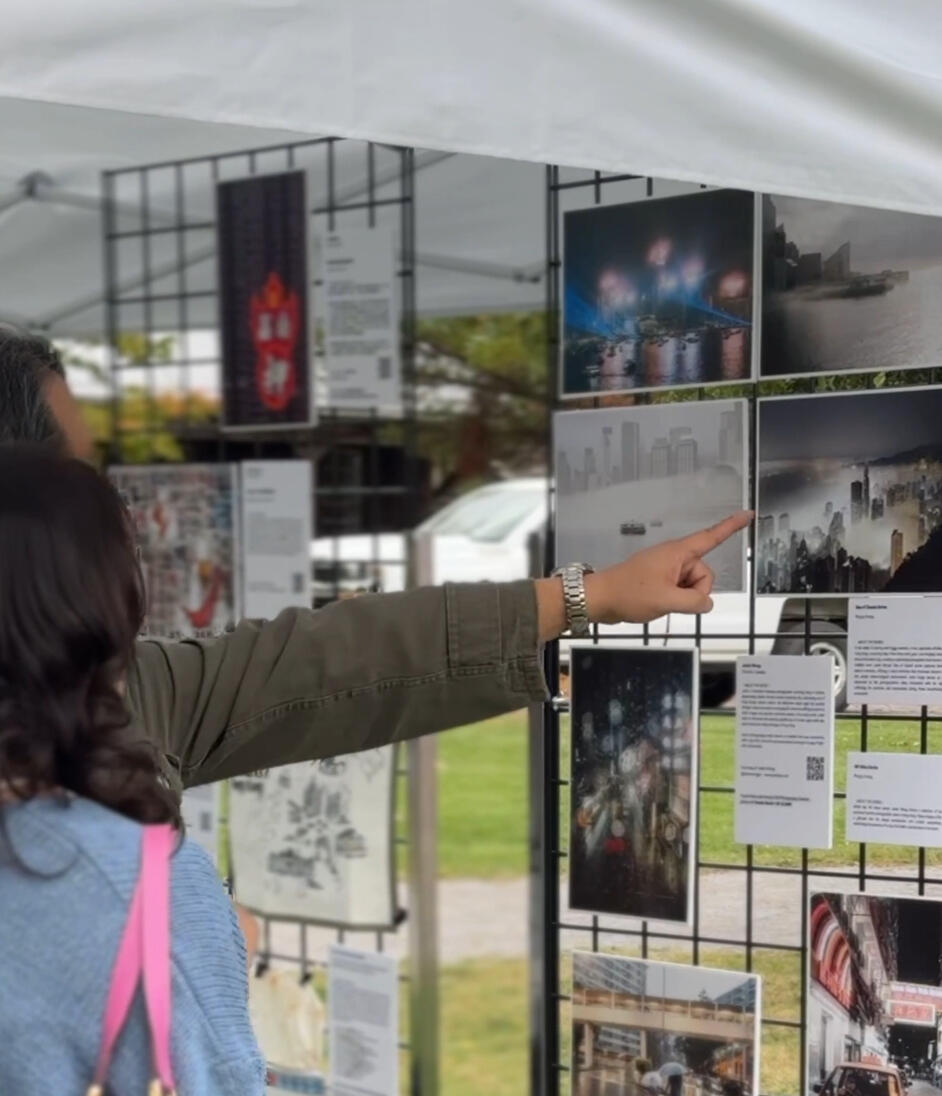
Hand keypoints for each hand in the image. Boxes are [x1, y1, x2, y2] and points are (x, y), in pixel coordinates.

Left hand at [585, 511, 753, 622]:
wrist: (600, 599)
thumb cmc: (628, 594)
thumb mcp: (666, 600)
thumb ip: (694, 602)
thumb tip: (706, 602)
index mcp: (677, 553)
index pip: (711, 537)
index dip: (731, 527)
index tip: (748, 515)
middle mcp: (674, 557)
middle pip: (704, 573)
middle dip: (696, 591)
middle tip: (671, 598)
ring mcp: (666, 569)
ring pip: (692, 585)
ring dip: (683, 597)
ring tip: (660, 600)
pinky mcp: (659, 580)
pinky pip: (679, 590)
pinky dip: (675, 599)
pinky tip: (658, 603)